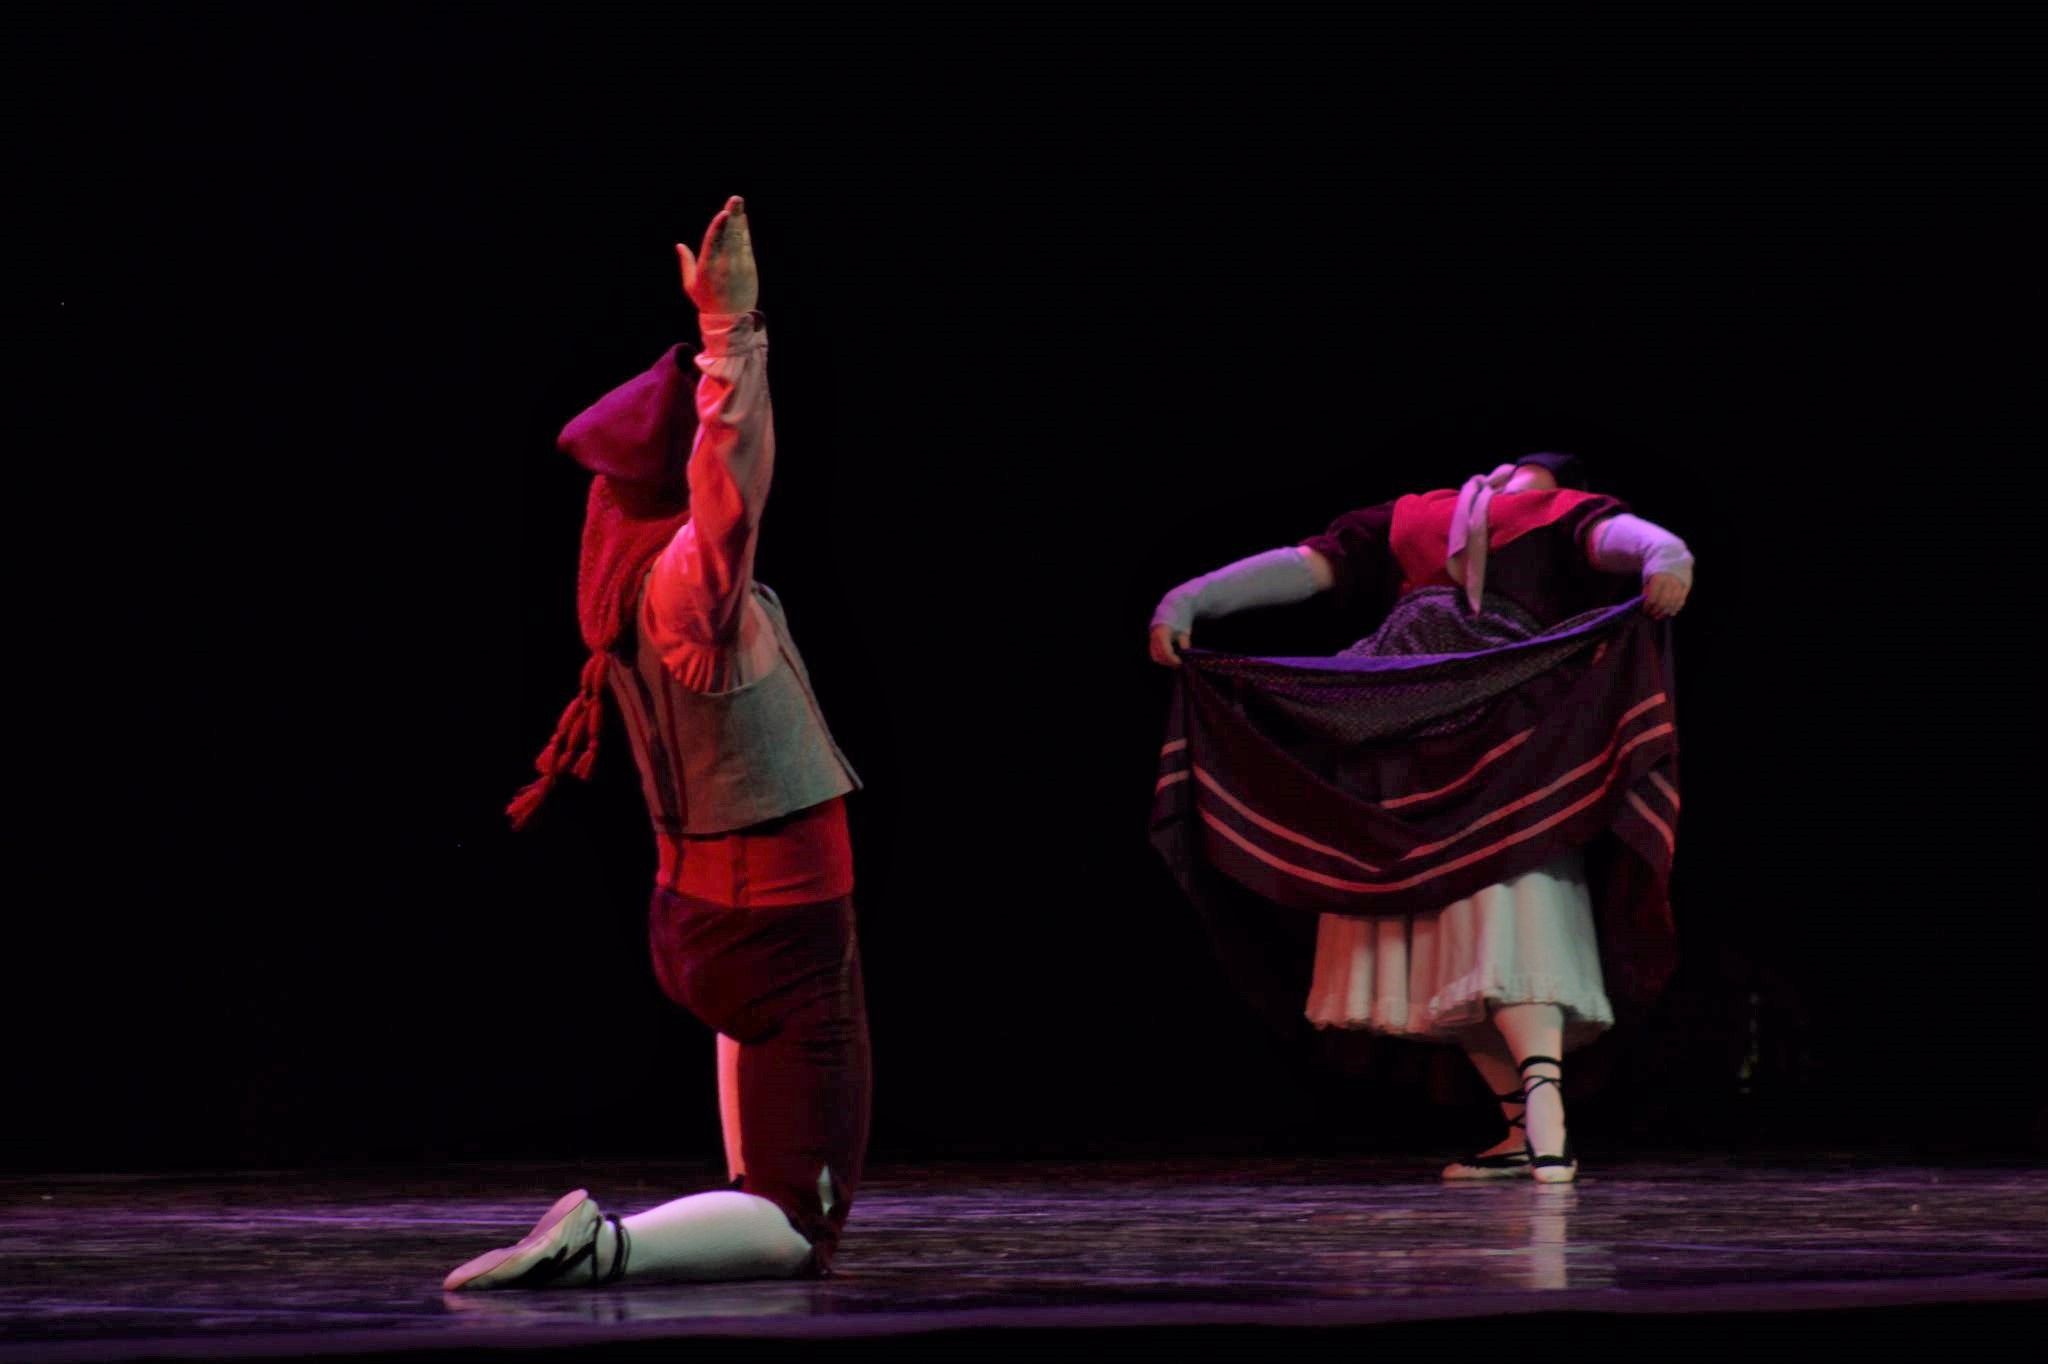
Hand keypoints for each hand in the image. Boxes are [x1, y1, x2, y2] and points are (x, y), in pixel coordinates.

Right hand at [676, 195, 758, 313]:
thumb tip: (679, 245)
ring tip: (738, 203)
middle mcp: (725, 264)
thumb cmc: (707, 301)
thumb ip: (686, 263)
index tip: (724, 213)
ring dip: (739, 219)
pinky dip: (743, 230)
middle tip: (736, 199)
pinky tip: (742, 218)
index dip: (719, 227)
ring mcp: (739, 265)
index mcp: (708, 267)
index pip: (714, 243)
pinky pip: (745, 244)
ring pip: (739, 237)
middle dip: (733, 216)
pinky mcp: (749, 266)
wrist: (732, 319)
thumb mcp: (691, 285)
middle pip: (729, 235)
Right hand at [1149, 622, 1191, 667]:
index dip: (1172, 658)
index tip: (1180, 662)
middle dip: (1169, 661)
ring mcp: (1151, 639)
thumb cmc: (1179, 619)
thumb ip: (1184, 642)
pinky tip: (1170, 658)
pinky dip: (1161, 658)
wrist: (1171, 610)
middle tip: (1178, 664)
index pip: (1165, 650)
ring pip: (1155, 656)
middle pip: (1159, 655)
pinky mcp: (1151, 641)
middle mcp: (1154, 636)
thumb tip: (1186, 654)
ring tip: (1175, 662)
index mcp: (1162, 632)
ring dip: (1164, 661)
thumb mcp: (1184, 630)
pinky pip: (1154, 653)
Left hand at [1643, 571, 1689, 618]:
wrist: (1671, 556)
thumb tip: (1645, 604)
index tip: (1644, 611)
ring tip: (1658, 617)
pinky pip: (1681, 601)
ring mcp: (1680, 584)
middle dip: (1656, 612)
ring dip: (1665, 613)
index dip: (1647, 607)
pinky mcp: (1686, 586)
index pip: (1652, 599)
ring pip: (1673, 604)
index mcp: (1658, 578)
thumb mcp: (1647, 576)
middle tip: (1651, 616)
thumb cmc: (1656, 568)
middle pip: (1663, 603)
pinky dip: (1675, 609)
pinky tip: (1669, 613)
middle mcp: (1670, 581)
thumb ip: (1647, 590)